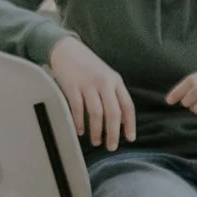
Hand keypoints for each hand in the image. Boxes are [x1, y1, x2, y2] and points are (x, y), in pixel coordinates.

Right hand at [48, 36, 134, 150]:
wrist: (67, 49)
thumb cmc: (88, 66)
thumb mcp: (106, 76)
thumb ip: (114, 95)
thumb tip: (121, 121)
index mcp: (115, 80)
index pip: (127, 105)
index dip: (130, 124)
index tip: (130, 138)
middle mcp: (104, 82)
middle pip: (113, 112)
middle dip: (113, 133)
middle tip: (111, 147)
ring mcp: (88, 84)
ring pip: (96, 113)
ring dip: (97, 130)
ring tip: (96, 141)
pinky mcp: (72, 86)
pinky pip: (78, 108)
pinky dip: (79, 122)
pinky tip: (80, 131)